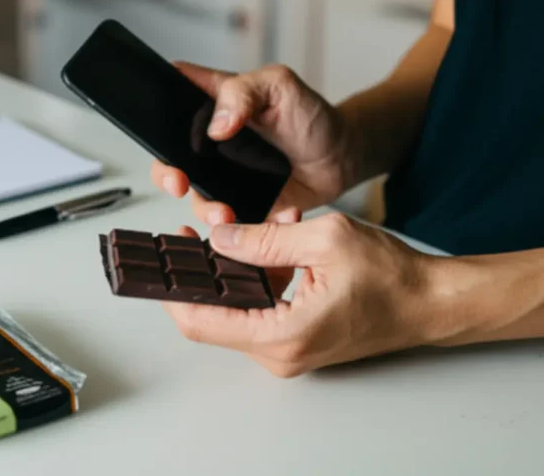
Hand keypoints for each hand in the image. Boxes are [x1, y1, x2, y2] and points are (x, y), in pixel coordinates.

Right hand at [151, 61, 354, 225]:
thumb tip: (216, 125)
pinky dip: (237, 226)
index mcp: (212, 104)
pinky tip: (264, 216)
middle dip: (166, 174)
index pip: (170, 101)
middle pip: (169, 157)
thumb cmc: (312, 117)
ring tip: (225, 214)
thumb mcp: (279, 86)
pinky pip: (225, 221)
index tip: (163, 131)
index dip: (157, 114)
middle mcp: (210, 142)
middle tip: (179, 182)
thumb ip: (242, 93)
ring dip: (205, 208)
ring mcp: (222, 175)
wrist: (341, 159)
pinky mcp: (240, 204)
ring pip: (194, 196)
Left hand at [164, 212, 434, 377]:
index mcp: (283, 335)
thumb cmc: (393, 278)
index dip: (174, 291)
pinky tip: (260, 252)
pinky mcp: (294, 341)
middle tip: (186, 241)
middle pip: (213, 317)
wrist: (430, 302)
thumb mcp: (325, 239)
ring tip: (227, 237)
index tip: (160, 263)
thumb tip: (221, 237)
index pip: (202, 321)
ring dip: (227, 275)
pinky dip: (251, 282)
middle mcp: (280, 352)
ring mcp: (287, 350)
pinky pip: (256, 311)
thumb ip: (266, 239)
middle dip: (198, 277)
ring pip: (234, 312)